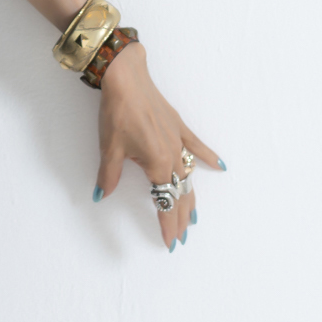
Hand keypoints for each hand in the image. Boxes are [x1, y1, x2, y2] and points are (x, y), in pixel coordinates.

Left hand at [93, 40, 223, 249]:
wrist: (126, 78)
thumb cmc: (117, 112)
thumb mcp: (109, 148)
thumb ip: (109, 175)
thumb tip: (101, 196)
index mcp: (158, 165)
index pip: (165, 202)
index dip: (168, 224)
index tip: (171, 243)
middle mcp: (173, 156)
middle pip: (181, 193)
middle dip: (181, 216)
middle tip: (182, 236)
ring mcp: (178, 140)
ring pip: (190, 175)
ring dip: (192, 196)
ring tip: (195, 216)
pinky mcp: (179, 126)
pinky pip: (196, 146)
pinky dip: (207, 157)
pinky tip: (220, 167)